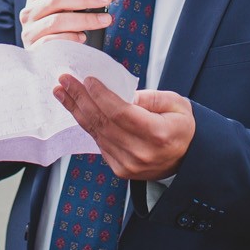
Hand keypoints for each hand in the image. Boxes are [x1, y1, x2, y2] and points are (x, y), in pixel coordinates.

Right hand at [19, 0, 124, 46]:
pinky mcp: (33, 49)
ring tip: (104, 20)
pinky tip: (83, 38)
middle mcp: (30, 11)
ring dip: (84, 19)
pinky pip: (52, 41)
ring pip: (56, 21)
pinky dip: (70, 38)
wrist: (48, 60)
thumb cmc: (63, 30)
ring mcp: (29, 31)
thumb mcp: (75, 11)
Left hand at [54, 76, 194, 180]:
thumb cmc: (181, 128)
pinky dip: (87, 124)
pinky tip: (77, 109)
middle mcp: (141, 153)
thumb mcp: (176, 104)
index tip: (87, 80)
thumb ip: (149, 97)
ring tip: (62, 93)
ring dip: (76, 111)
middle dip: (80, 98)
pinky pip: (98, 143)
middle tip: (65, 81)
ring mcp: (128, 164)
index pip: (120, 113)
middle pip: (102, 122)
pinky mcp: (120, 169)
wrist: (188, 158)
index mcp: (158, 134)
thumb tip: (121, 93)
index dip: (101, 95)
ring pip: (96, 133)